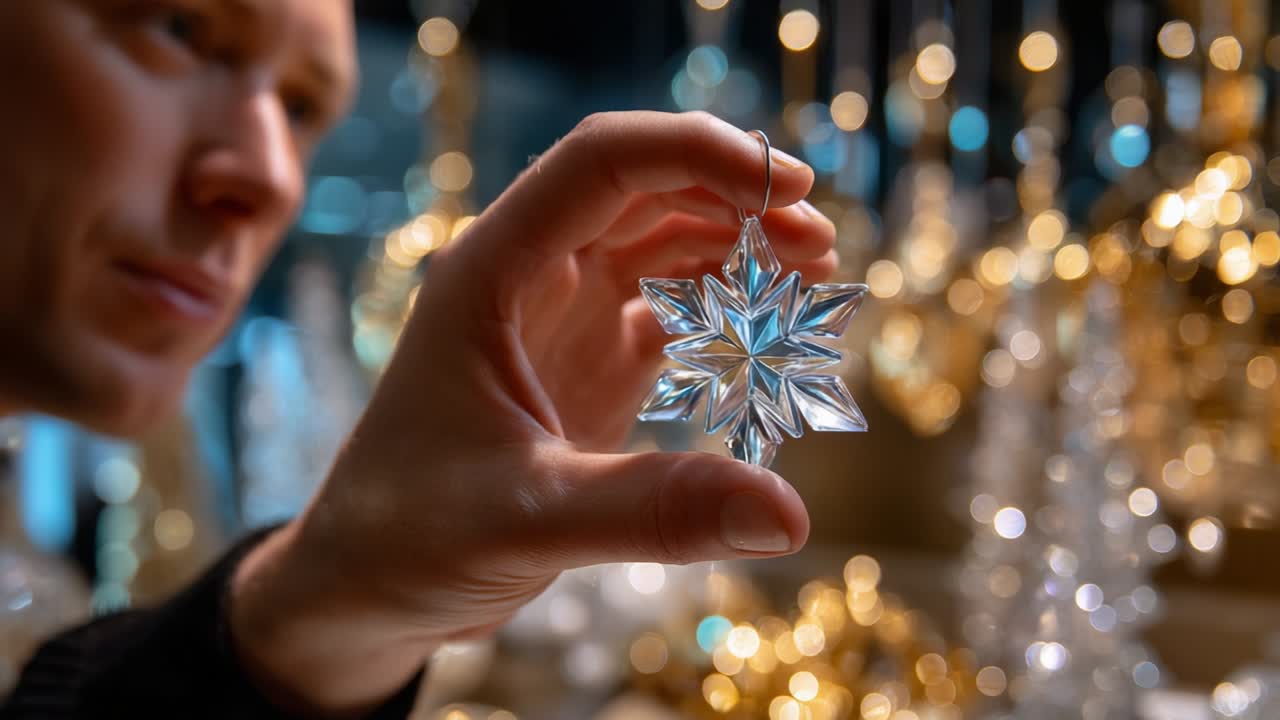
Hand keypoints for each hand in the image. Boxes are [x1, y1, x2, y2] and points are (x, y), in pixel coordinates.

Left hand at [229, 111, 837, 714]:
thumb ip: (650, 511)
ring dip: (738, 247)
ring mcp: (561, 320)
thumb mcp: (523, 522)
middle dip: (737, 198)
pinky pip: (669, 311)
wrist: (366, 587)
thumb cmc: (408, 539)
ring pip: (662, 244)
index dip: (697, 156)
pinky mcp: (587, 366)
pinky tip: (769, 333)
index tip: (785, 188)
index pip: (601, 164)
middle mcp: (528, 278)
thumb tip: (788, 515)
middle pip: (645, 190)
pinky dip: (725, 310)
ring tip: (812, 274)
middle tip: (819, 241)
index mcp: (491, 273)